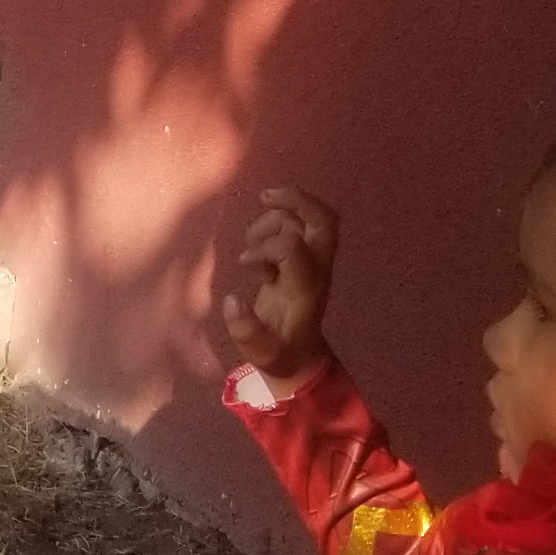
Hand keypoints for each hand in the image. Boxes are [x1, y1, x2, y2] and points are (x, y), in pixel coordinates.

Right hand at [218, 185, 341, 382]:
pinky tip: (258, 247)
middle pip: (323, 219)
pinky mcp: (305, 259)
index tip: (245, 263)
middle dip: (296, 199)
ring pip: (305, 218)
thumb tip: (232, 299)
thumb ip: (246, 330)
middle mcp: (317, 270)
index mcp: (306, 289)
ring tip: (251, 240)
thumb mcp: (260, 353)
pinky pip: (297, 225)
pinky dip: (275, 223)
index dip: (264, 247)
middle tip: (264, 196)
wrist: (299, 358)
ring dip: (275, 216)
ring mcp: (314, 262)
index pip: (293, 248)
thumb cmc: (278, 354)